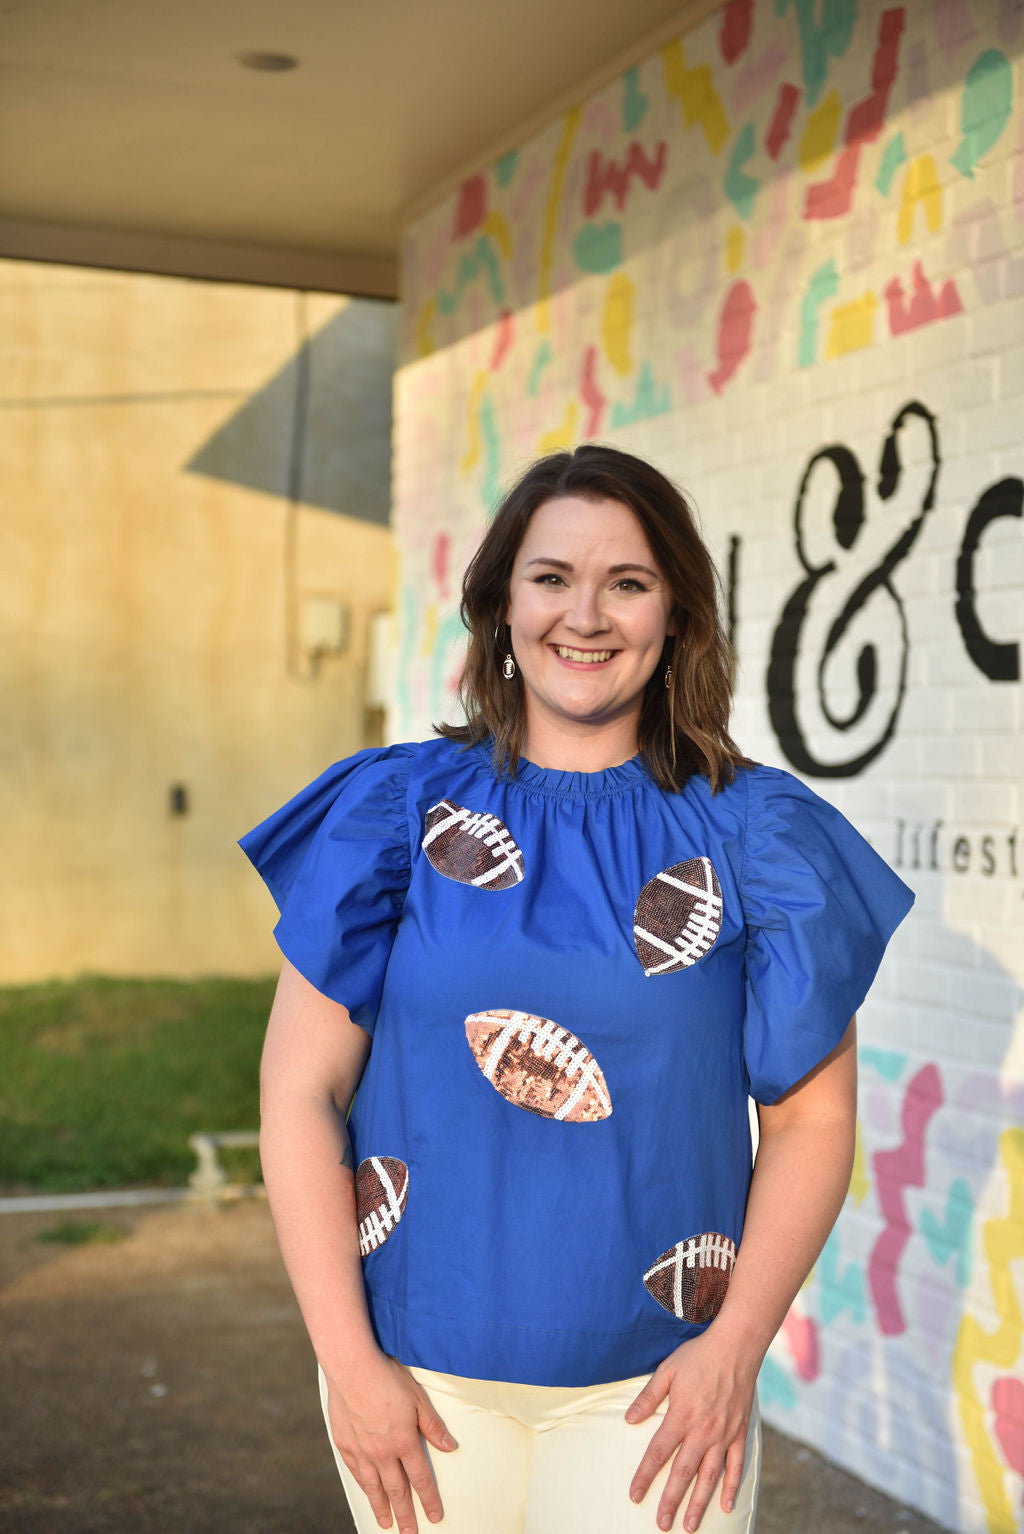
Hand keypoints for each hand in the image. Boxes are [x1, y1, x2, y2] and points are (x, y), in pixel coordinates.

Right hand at [323, 1350, 456, 1532]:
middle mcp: (383, 1452)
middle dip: (406, 1515)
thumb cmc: (387, 1378)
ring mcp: (361, 1450)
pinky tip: (367, 1492)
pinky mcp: (344, 1444)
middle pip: (397, 1491)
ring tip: (386, 1523)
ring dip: (381, 1507)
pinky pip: (355, 1471)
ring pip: (374, 1487)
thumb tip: (450, 1446)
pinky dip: (363, 1485)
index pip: (420, 1479)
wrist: (352, 1367)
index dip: (429, 1500)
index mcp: (404, 1442)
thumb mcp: (418, 1399)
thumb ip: (433, 1426)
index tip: (436, 1517)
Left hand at [625, 1331, 756, 1530]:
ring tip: (689, 1525)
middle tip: (662, 1524)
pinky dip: (732, 1487)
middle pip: (683, 1473)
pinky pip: (737, 1466)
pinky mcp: (740, 1433)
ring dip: (699, 1503)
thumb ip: (648, 1397)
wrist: (736, 1346)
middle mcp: (702, 1431)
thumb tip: (629, 1420)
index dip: (645, 1476)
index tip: (635, 1496)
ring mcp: (724, 1434)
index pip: (658, 1453)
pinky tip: (726, 1506)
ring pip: (710, 1477)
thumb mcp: (667, 1370)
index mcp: (681, 1416)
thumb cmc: (698, 1356)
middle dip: (670, 1500)